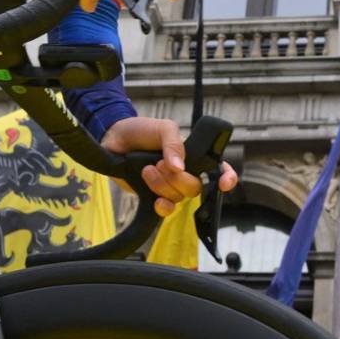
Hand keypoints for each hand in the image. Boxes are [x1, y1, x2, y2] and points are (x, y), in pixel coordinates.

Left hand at [101, 116, 237, 216]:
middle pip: (195, 188)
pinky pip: (166, 210)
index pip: (218, 169)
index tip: (223, 183)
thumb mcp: (162, 128)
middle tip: (159, 164)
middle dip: (178, 179)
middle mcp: (184, 173)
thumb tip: (179, 167)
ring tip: (147, 169)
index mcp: (193, 155)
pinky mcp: (152, 196)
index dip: (226, 178)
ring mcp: (169, 186)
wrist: (113, 138)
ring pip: (178, 197)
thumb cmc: (140, 130)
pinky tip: (156, 200)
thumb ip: (174, 143)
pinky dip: (163, 207)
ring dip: (161, 185)